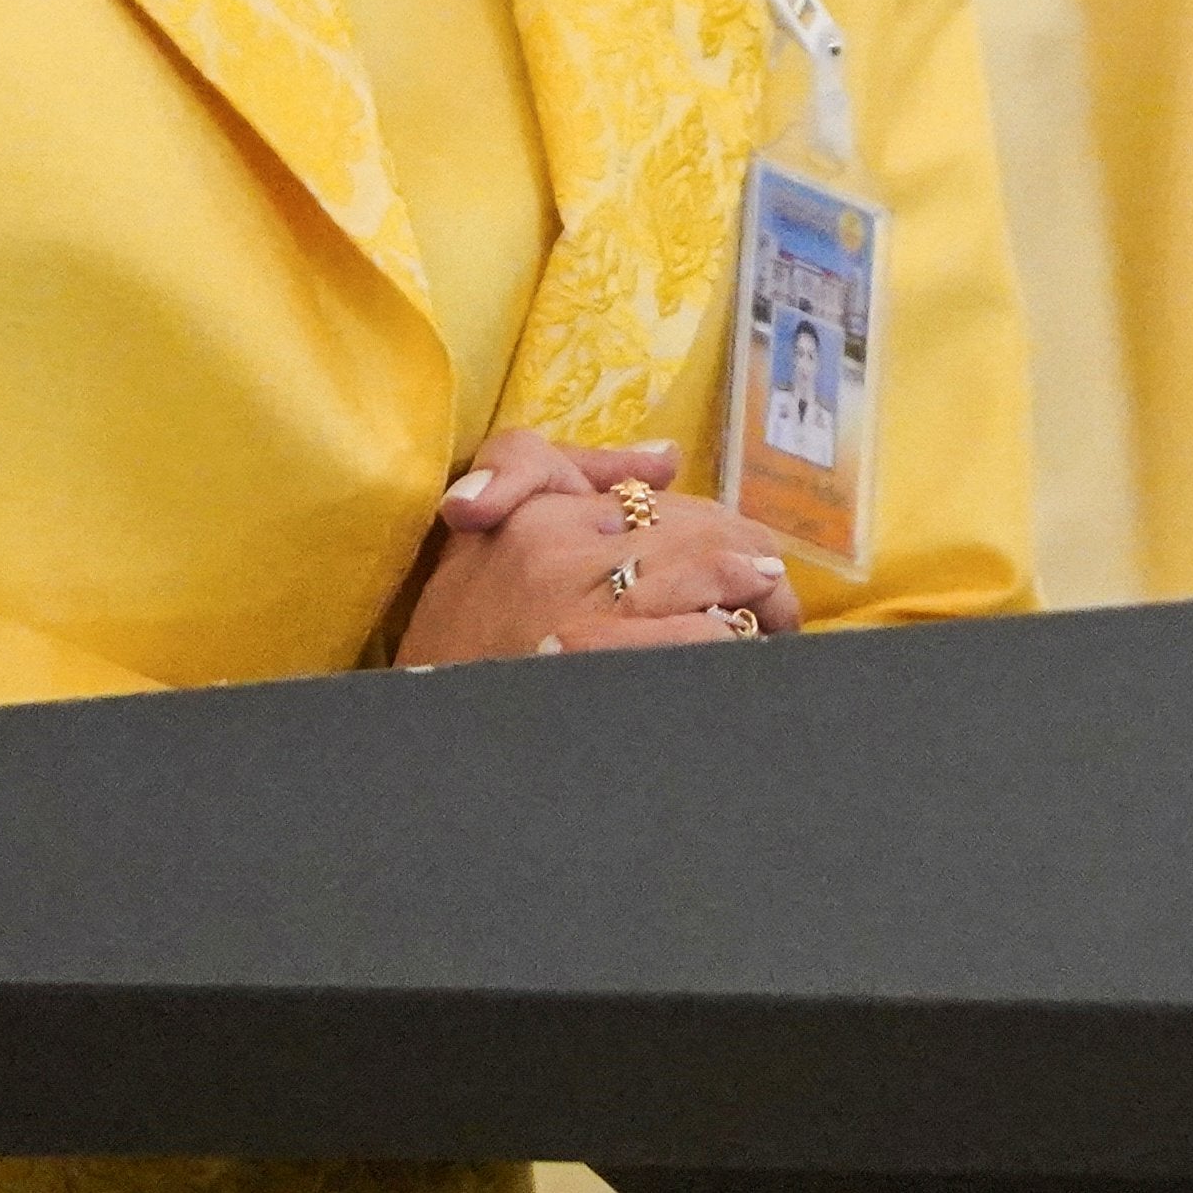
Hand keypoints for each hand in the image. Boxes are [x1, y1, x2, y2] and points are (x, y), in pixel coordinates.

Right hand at [391, 432, 809, 666]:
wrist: (416, 736)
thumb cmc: (459, 643)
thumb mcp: (488, 543)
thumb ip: (570, 478)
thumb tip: (664, 455)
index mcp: (538, 512)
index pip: (663, 498)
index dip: (716, 530)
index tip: (742, 559)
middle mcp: (559, 547)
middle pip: (700, 529)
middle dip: (753, 565)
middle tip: (776, 599)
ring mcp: (577, 606)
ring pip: (712, 575)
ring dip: (759, 604)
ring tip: (772, 629)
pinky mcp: (594, 662)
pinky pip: (698, 637)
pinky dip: (730, 645)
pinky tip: (737, 664)